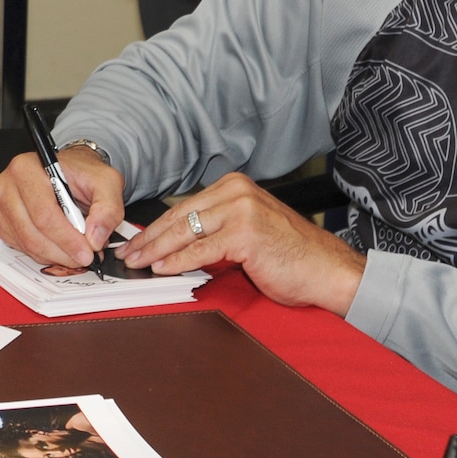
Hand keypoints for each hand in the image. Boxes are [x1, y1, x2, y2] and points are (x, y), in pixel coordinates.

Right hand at [0, 148, 124, 268]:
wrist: (68, 172)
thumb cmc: (82, 174)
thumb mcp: (107, 182)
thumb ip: (108, 208)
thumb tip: (95, 238)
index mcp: (27, 168)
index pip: (44, 213)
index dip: (67, 239)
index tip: (88, 252)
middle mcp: (7, 185)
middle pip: (32, 233)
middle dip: (62, 252)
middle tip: (85, 258)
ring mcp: (1, 205)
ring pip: (27, 244)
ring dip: (55, 256)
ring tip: (75, 252)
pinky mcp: (2, 222)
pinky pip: (21, 248)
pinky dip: (44, 254)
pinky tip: (59, 247)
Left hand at [121, 171, 365, 314]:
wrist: (329, 271)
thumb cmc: (291, 257)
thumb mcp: (247, 233)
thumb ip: (215, 231)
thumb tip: (174, 245)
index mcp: (234, 186)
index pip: (184, 207)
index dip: (156, 227)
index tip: (135, 242)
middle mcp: (235, 191)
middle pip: (180, 217)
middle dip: (149, 238)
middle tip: (126, 254)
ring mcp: (240, 210)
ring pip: (186, 232)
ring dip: (156, 250)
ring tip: (136, 262)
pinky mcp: (245, 233)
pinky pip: (202, 250)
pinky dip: (178, 261)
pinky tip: (161, 268)